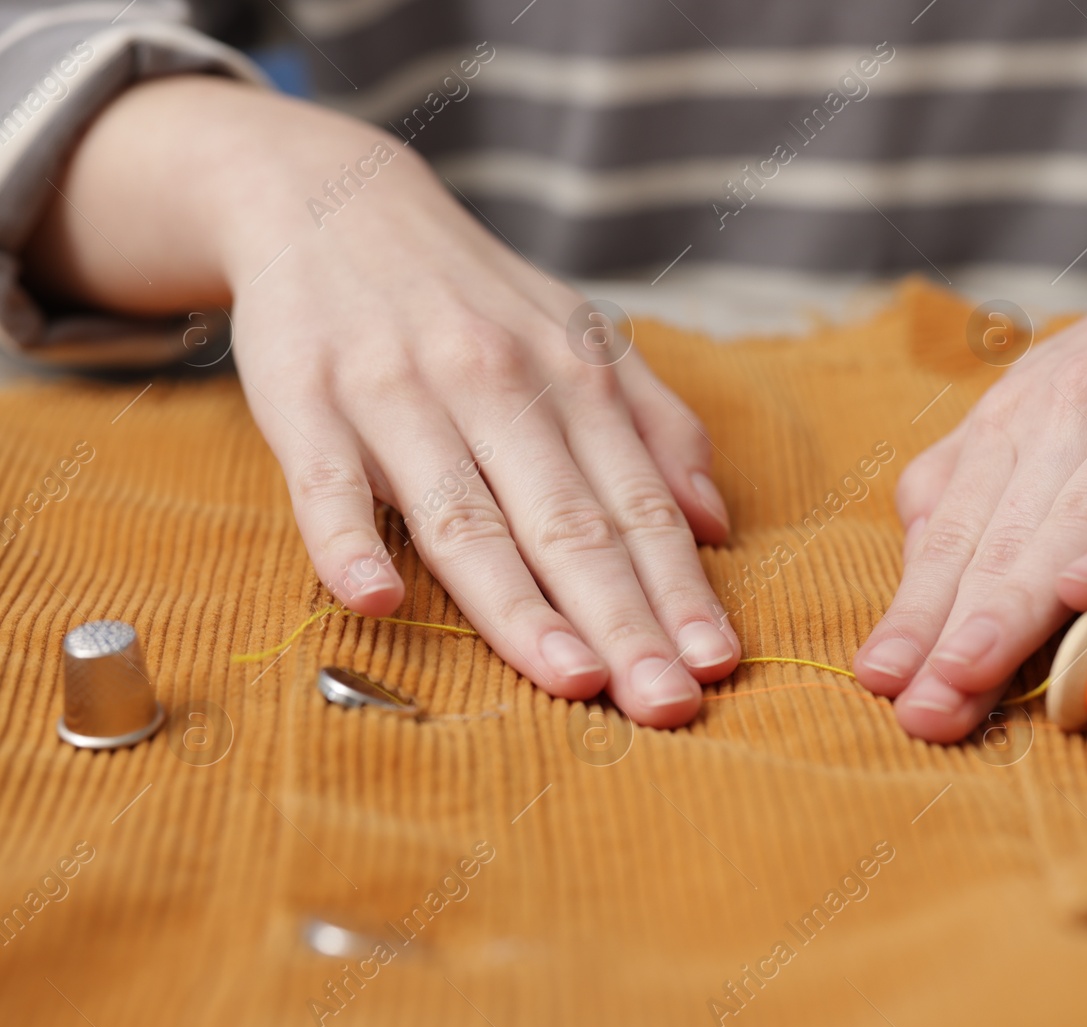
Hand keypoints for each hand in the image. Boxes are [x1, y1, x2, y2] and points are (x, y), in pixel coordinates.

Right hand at [29, 77, 738, 724]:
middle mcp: (495, 383)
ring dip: (518, 603)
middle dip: (624, 619)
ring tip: (572, 677)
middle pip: (567, 523)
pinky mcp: (305, 398)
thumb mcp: (579, 333)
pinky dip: (350, 539)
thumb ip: (653, 425)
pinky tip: (379, 602)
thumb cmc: (474, 295)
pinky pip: (327, 481)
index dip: (680, 587)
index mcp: (571, 375)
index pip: (636, 504)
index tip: (716, 664)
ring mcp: (397, 392)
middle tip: (668, 704)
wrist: (330, 198)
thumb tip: (717, 524)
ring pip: (466, 515)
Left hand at [851, 192, 1086, 741]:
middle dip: (952, 627)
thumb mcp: (1046, 403)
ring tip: (969, 675)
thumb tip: (917, 557)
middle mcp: (1069, 406)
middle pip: (1003, 533)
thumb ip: (980, 476)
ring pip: (1073, 518)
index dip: (916, 607)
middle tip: (919, 708)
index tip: (881, 680)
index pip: (954, 525)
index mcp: (1015, 413)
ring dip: (1017, 603)